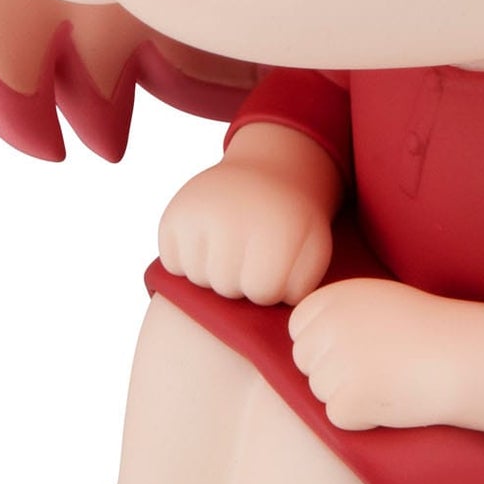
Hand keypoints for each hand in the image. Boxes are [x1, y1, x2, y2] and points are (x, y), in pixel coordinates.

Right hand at [157, 157, 332, 304]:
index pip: (262, 292)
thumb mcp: (312, 249)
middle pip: (227, 288)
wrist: (265, 170)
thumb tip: (273, 312)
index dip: (270, 286)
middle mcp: (232, 218)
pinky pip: (173, 263)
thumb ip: (301, 287)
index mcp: (275, 228)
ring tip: (231, 247)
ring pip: (197, 278)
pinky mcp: (171, 215)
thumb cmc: (291, 223)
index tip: (275, 266)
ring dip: (214, 271)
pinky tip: (208, 240)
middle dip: (241, 281)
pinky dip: (188, 259)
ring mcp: (197, 214)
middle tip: (251, 255)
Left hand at [288, 279, 483, 433]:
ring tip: (390, 379)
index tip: (361, 346)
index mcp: (331, 297)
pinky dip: (362, 417)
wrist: (465, 355)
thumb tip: (300, 339)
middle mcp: (328, 325)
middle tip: (379, 366)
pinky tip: (393, 398)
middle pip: (305, 363)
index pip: (299, 330)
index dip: (327, 345)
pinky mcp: (349, 397)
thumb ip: (336, 313)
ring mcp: (336, 362)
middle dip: (334, 372)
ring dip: (350, 394)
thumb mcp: (374, 301)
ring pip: (320, 392)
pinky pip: (338, 416)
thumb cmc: (426, 329)